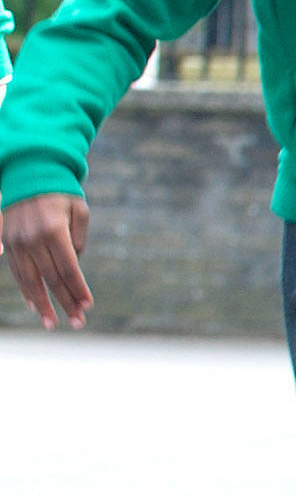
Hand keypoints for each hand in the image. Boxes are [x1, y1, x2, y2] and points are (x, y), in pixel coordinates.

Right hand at [3, 192, 93, 328]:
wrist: (28, 173)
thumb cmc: (61, 192)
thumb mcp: (79, 210)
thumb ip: (79, 238)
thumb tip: (74, 265)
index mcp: (53, 231)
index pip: (68, 269)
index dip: (78, 289)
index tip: (88, 305)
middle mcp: (32, 239)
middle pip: (51, 279)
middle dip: (65, 302)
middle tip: (76, 323)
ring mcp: (16, 242)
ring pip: (29, 280)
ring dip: (42, 304)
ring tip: (52, 323)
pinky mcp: (7, 243)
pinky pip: (16, 271)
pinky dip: (26, 289)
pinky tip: (34, 304)